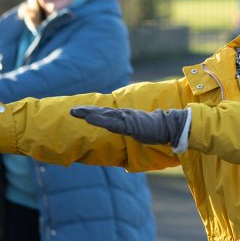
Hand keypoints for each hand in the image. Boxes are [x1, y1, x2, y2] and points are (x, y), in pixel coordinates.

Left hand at [70, 106, 188, 146]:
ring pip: (105, 115)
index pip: (104, 112)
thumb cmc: (153, 128)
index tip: (78, 111)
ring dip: (90, 114)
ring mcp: (126, 119)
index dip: (91, 111)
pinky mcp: (130, 125)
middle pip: (101, 111)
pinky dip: (101, 121)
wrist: (168, 126)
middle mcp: (123, 114)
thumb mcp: (136, 127)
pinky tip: (91, 120)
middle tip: (72, 111)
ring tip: (76, 112)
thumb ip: (127, 127)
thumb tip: (121, 130)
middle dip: (85, 111)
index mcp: (123, 116)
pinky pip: (113, 124)